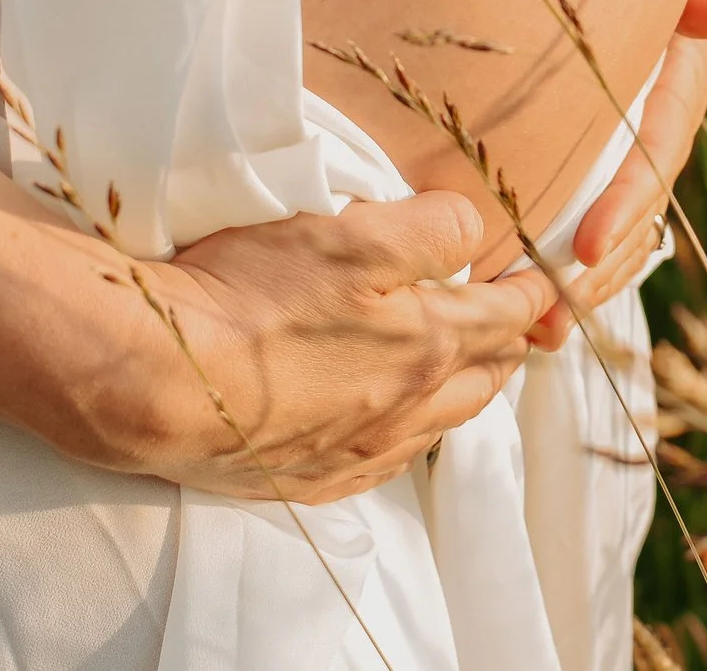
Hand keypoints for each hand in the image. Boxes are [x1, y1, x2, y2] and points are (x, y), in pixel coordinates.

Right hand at [117, 192, 554, 502]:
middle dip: (504, 347)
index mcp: (429, 346)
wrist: (158, 381)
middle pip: (483, 380)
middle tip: (511, 324)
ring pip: (437, 426)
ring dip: (459, 393)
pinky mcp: (308, 479)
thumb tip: (473, 232)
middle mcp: (406, 409)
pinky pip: (384, 463)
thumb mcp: (354, 235)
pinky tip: (392, 426)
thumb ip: (432, 228)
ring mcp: (357, 452)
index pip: (506, 318)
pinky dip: (405, 436)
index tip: (548, 279)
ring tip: (459, 370)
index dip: (532, 292)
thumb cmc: (252, 297)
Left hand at [529, 0, 706, 349]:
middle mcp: (655, 93)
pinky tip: (520, 280)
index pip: (658, 141)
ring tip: (535, 329)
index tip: (586, 249)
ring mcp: (620, 107)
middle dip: (597, 264)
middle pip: (633, 197)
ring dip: (577, 270)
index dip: (628, 199)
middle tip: (550, 321)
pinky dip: (555, 231)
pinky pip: (576, 182)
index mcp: (679, 58)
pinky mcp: (585, 112)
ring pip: (605, 202)